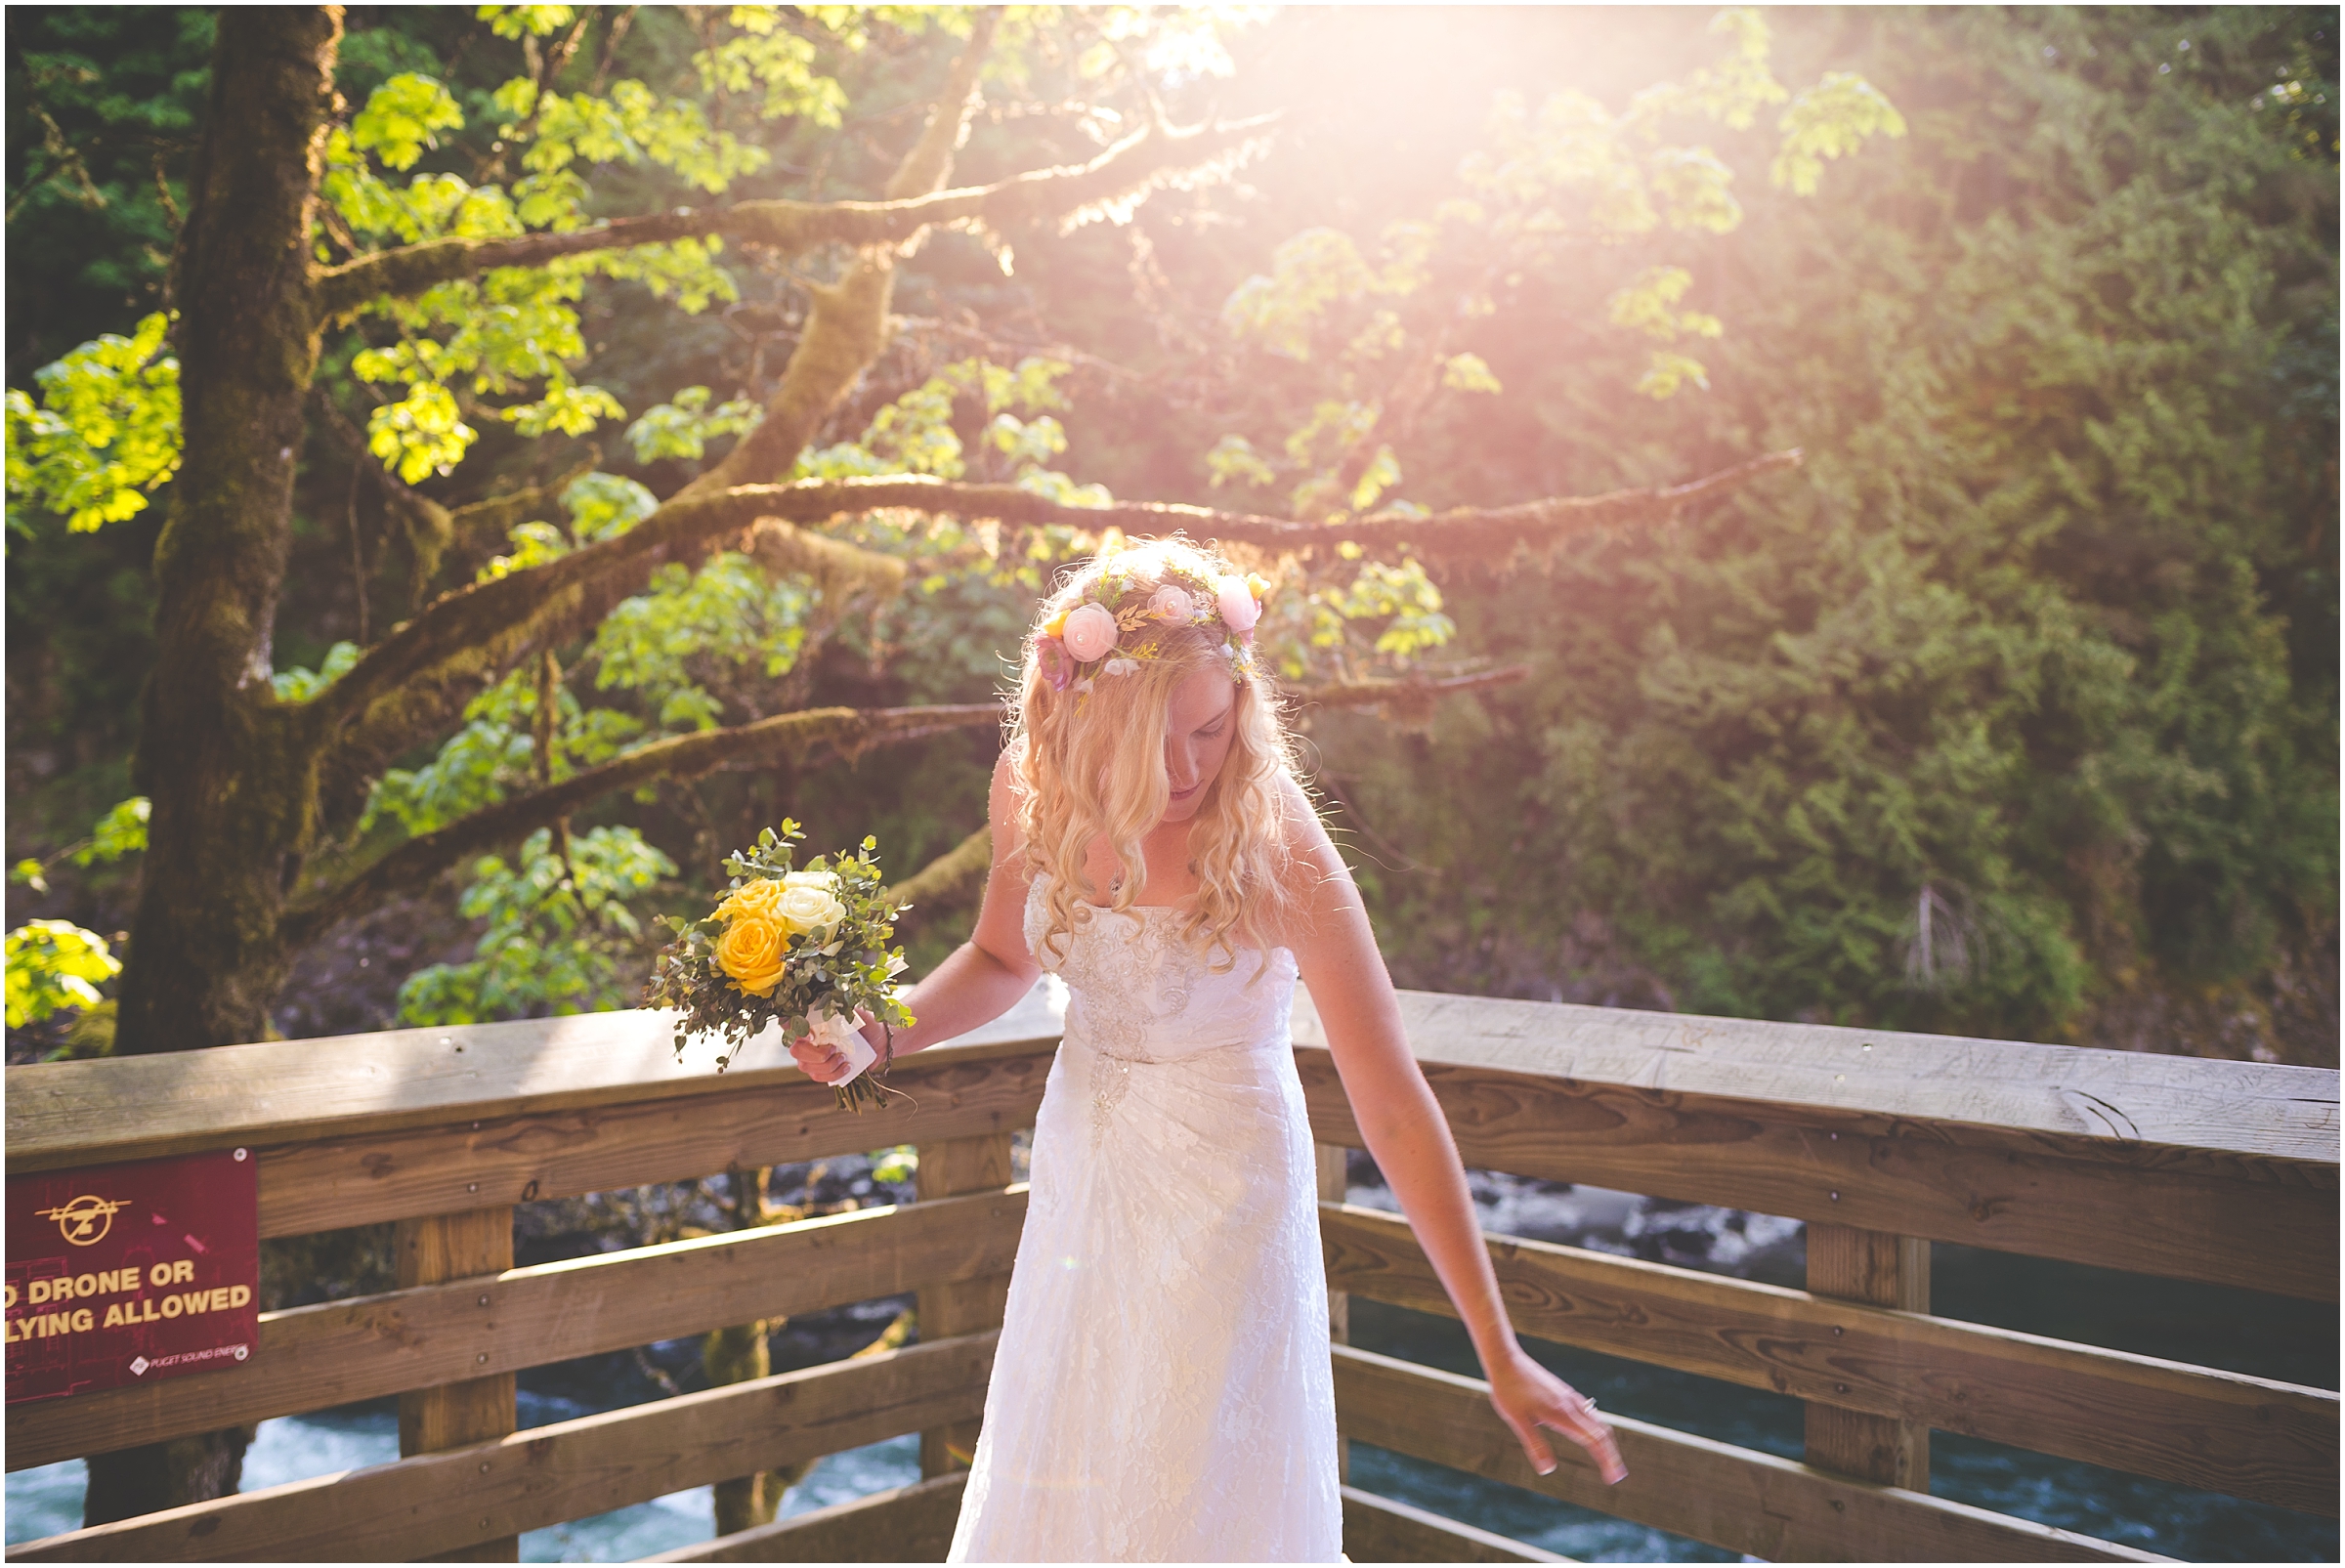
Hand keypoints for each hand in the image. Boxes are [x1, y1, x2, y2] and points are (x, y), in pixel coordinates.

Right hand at [786, 1011, 876, 1084]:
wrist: (881, 1041)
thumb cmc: (867, 1024)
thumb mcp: (858, 1013)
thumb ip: (846, 1008)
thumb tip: (835, 1003)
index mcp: (813, 1022)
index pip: (792, 1025)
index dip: (794, 1031)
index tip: (811, 1036)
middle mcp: (808, 1040)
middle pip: (796, 1051)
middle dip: (815, 1054)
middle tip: (834, 1049)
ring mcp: (812, 1057)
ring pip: (806, 1067)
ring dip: (827, 1065)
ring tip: (844, 1058)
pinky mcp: (822, 1070)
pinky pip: (819, 1077)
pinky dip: (833, 1074)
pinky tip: (847, 1067)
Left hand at [1487, 1346, 1626, 1485]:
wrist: (1505, 1358)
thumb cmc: (1508, 1389)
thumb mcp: (1517, 1420)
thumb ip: (1535, 1444)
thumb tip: (1548, 1470)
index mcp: (1563, 1414)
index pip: (1594, 1440)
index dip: (1606, 1459)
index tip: (1614, 1477)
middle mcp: (1571, 1404)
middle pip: (1601, 1431)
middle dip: (1611, 1454)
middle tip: (1617, 1475)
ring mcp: (1568, 1396)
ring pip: (1595, 1420)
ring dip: (1604, 1440)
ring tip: (1606, 1457)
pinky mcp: (1562, 1391)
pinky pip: (1587, 1412)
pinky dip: (1595, 1427)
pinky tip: (1588, 1430)